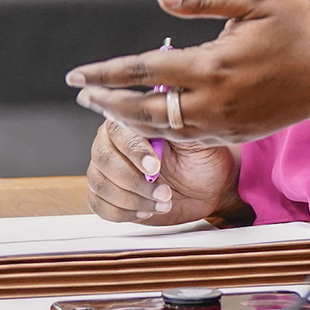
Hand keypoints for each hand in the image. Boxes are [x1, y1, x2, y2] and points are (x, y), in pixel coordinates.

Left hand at [63, 0, 309, 145]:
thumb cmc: (299, 28)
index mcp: (211, 64)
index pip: (142, 71)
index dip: (105, 74)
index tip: (76, 76)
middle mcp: (211, 100)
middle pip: (142, 110)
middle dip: (106, 103)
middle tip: (83, 95)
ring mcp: (223, 122)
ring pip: (161, 129)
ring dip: (129, 119)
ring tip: (107, 108)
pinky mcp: (235, 134)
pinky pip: (186, 137)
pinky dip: (160, 130)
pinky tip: (149, 118)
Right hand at [84, 119, 239, 224]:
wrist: (210, 186)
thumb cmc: (203, 157)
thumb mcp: (196, 137)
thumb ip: (175, 121)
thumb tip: (163, 96)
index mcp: (130, 122)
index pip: (118, 132)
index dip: (135, 152)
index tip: (155, 167)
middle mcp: (112, 143)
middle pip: (103, 160)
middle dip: (135, 181)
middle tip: (164, 191)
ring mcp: (106, 170)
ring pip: (100, 185)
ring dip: (133, 199)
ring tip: (163, 201)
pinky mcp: (108, 195)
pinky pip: (99, 206)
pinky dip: (123, 212)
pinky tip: (146, 210)